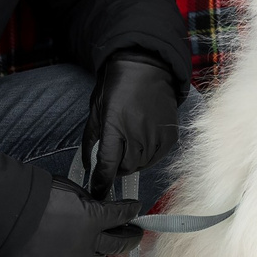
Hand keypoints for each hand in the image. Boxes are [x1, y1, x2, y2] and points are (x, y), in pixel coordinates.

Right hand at [9, 179, 141, 256]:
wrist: (13, 217)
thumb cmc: (40, 197)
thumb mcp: (72, 191)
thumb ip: (90, 203)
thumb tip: (98, 207)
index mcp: (95, 218)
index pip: (122, 215)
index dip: (131, 211)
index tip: (136, 208)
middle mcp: (90, 242)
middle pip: (120, 244)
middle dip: (132, 237)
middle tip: (137, 233)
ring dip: (104, 249)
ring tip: (105, 243)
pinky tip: (78, 251)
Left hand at [82, 53, 180, 195]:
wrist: (146, 66)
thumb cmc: (117, 85)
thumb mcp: (96, 109)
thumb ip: (90, 139)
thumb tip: (87, 165)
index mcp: (115, 126)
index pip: (107, 165)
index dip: (101, 182)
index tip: (98, 190)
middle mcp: (137, 132)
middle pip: (125, 167)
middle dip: (116, 167)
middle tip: (115, 155)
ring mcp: (156, 133)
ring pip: (141, 164)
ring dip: (132, 161)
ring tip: (129, 145)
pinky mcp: (169, 134)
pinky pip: (157, 157)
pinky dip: (148, 156)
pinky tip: (143, 143)